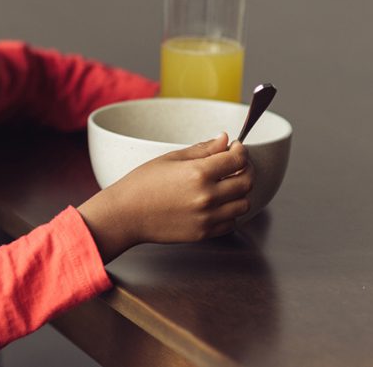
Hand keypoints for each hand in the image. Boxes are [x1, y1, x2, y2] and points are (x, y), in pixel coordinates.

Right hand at [78, 133, 253, 261]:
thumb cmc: (141, 185)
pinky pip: (232, 222)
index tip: (236, 147)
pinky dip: (230, 212)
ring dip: (240, 192)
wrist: (126, 214)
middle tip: (237, 164)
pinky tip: (218, 203)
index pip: (237, 159)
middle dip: (246, 169)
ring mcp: (208, 217)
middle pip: (246, 182)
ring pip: (244, 204)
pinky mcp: (204, 233)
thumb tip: (223, 140)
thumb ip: (202, 150)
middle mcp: (207, 196)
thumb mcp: (170, 159)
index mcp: (198, 173)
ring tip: (227, 185)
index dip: (240, 150)